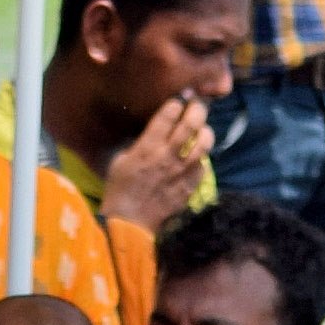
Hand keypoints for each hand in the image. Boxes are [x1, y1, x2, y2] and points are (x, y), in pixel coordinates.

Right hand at [117, 88, 216, 204]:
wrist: (129, 222)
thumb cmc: (119, 189)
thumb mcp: (120, 160)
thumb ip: (138, 145)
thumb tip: (150, 134)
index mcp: (147, 146)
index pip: (168, 115)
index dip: (176, 104)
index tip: (179, 101)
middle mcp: (167, 155)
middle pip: (191, 124)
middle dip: (197, 110)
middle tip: (198, 106)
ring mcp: (181, 172)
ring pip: (203, 145)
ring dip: (206, 133)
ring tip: (204, 130)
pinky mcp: (189, 187)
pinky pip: (203, 168)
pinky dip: (202, 161)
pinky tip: (198, 159)